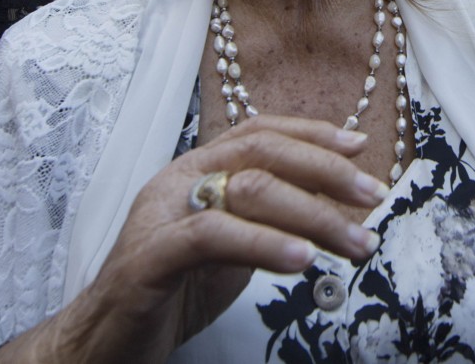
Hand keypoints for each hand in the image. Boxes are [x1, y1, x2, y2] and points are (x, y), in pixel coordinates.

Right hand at [73, 117, 385, 361]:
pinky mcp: (147, 260)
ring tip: (355, 243)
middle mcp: (178, 180)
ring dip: (312, 215)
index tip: (361, 146)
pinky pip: (212, 237)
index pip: (260, 132)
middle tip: (373, 198)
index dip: (313, 133)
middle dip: (326, 171)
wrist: (101, 341)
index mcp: (198, 170)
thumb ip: (270, 216)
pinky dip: (263, 243)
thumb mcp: (233, 244)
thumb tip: (336, 205)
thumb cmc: (174, 289)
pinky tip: (302, 259)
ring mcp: (160, 216)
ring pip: (246, 190)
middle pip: (261, 153)